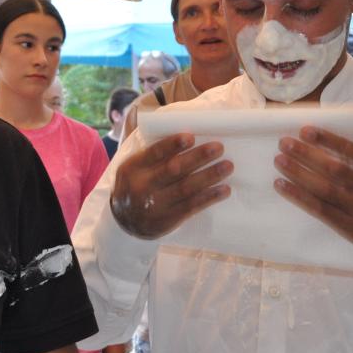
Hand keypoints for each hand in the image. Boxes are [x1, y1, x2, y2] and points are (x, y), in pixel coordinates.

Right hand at [110, 134, 232, 238]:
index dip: (172, 145)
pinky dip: (209, 197)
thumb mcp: (132, 167)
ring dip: (209, 176)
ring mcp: (155, 205)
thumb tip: (181, 131)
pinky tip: (224, 189)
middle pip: (173, 170)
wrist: (124, 222)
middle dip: (198, 158)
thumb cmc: (135, 185)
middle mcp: (142, 187)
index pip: (153, 154)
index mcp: (132, 168)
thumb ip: (150, 152)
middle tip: (219, 147)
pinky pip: (192, 207)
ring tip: (228, 166)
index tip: (191, 136)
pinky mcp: (168, 220)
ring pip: (186, 188)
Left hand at [275, 126, 352, 260]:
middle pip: (334, 170)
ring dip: (298, 174)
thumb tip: (335, 143)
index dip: (327, 140)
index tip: (305, 130)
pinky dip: (299, 197)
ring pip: (324, 190)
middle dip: (307, 155)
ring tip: (279, 161)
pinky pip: (320, 210)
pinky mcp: (350, 227)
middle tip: (284, 143)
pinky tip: (282, 186)